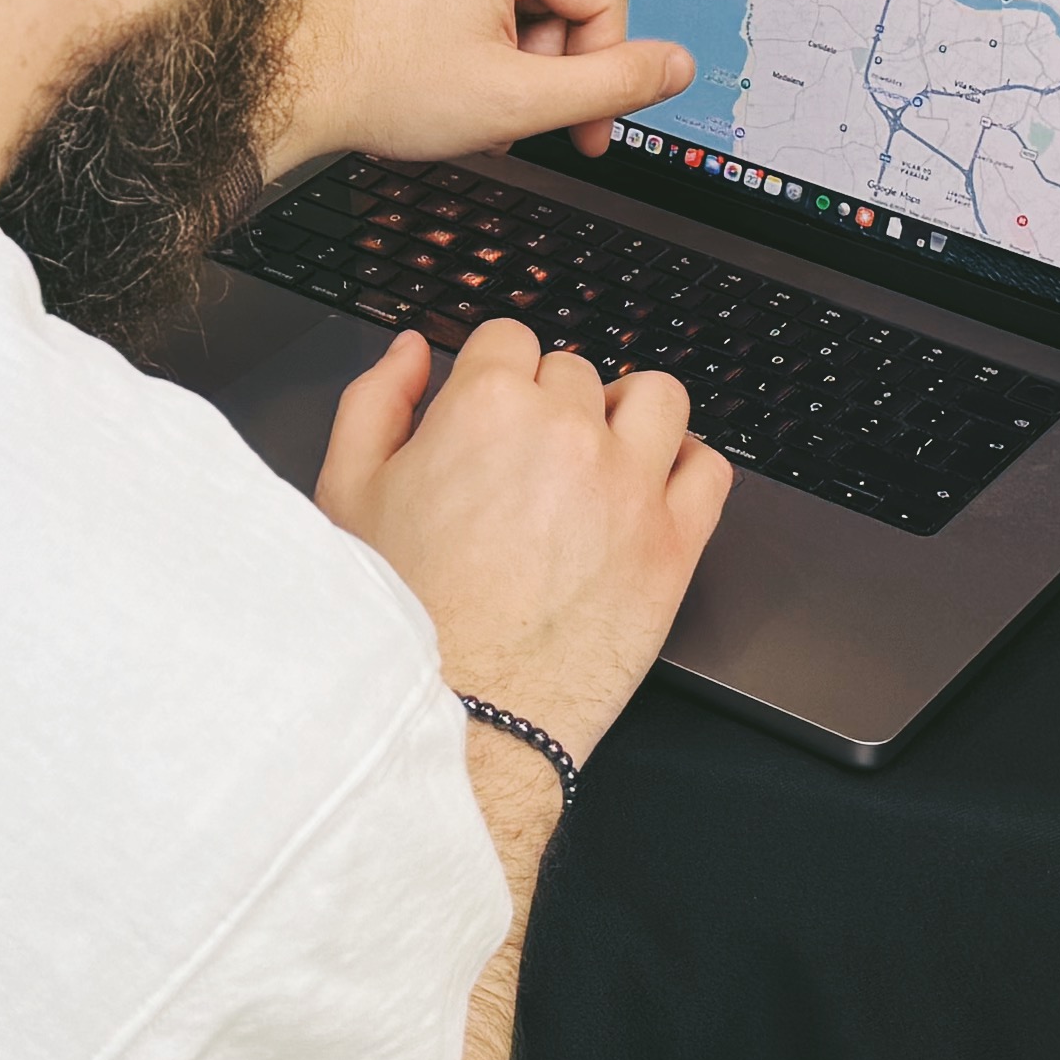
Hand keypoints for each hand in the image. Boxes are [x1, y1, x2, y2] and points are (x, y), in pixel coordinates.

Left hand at [268, 0, 692, 182]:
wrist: (277, 81)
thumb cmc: (375, 83)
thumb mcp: (517, 99)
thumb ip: (611, 84)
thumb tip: (677, 66)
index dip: (604, 74)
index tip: (587, 131)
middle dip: (544, 67)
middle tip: (510, 119)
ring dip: (508, 59)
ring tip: (465, 102)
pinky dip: (470, 38)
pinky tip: (439, 77)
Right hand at [312, 318, 728, 772]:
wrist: (461, 719)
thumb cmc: (402, 620)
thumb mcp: (348, 492)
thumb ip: (377, 401)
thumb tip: (411, 353)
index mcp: (488, 408)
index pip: (510, 339)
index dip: (493, 374)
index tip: (491, 407)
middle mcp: (568, 434)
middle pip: (576, 370)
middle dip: (550, 403)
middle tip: (526, 460)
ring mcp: (631, 487)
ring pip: (656, 398)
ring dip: (628, 413)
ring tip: (601, 453)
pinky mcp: (674, 546)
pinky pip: (710, 470)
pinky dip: (688, 466)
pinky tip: (653, 486)